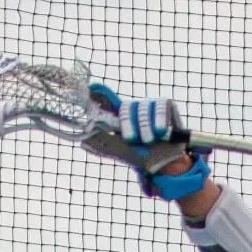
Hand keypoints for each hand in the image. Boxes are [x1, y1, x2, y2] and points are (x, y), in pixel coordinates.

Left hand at [83, 80, 210, 201]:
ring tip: (149, 140)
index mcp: (121, 119)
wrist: (168, 163)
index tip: (92, 89)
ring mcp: (150, 106)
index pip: (108, 102)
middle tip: (131, 139)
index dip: (100, 94)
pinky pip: (161, 106)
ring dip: (145, 126)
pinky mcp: (166, 105)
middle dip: (128, 123)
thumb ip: (105, 145)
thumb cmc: (144, 156)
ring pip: (143, 107)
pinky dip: (160, 119)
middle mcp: (134, 109)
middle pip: (126, 107)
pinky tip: (161, 132)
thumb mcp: (122, 152)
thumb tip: (83, 141)